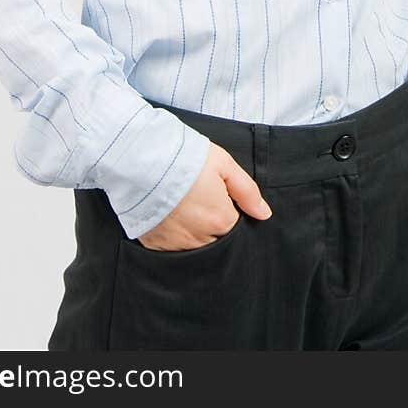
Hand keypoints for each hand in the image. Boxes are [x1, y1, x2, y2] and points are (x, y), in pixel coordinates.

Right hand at [136, 141, 271, 250]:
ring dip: (194, 232)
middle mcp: (201, 239)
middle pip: (216, 239)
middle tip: (199, 199)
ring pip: (195, 247)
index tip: (217, 195)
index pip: (235, 226)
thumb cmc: (186, 158)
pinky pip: (172, 249)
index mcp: (221, 220)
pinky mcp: (156, 246)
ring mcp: (177, 245)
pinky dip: (173, 236)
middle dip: (213, 224)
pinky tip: (169, 216)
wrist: (143, 161)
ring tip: (183, 206)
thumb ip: (247, 191)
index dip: (228, 210)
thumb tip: (264, 214)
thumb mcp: (224, 164)